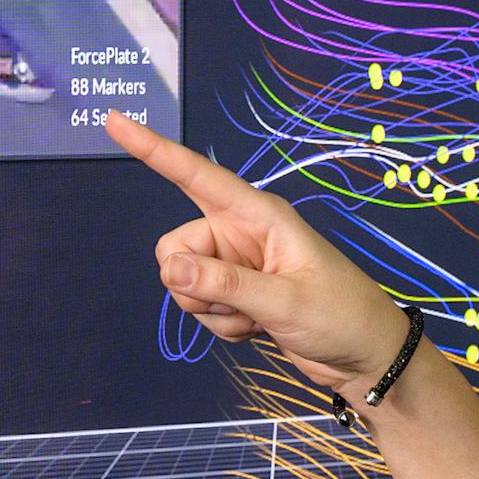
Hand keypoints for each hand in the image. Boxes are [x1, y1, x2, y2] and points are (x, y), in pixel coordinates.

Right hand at [104, 109, 411, 395]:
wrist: (364, 358)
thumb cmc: (340, 317)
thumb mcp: (285, 301)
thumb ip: (226, 285)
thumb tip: (171, 267)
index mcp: (260, 215)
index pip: (196, 176)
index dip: (153, 149)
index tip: (114, 120)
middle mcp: (242, 232)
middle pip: (176, 247)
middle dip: (192, 283)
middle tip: (239, 305)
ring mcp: (237, 264)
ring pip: (183, 281)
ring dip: (212, 311)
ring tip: (258, 318)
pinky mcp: (236, 294)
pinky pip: (200, 306)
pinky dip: (222, 325)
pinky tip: (256, 330)